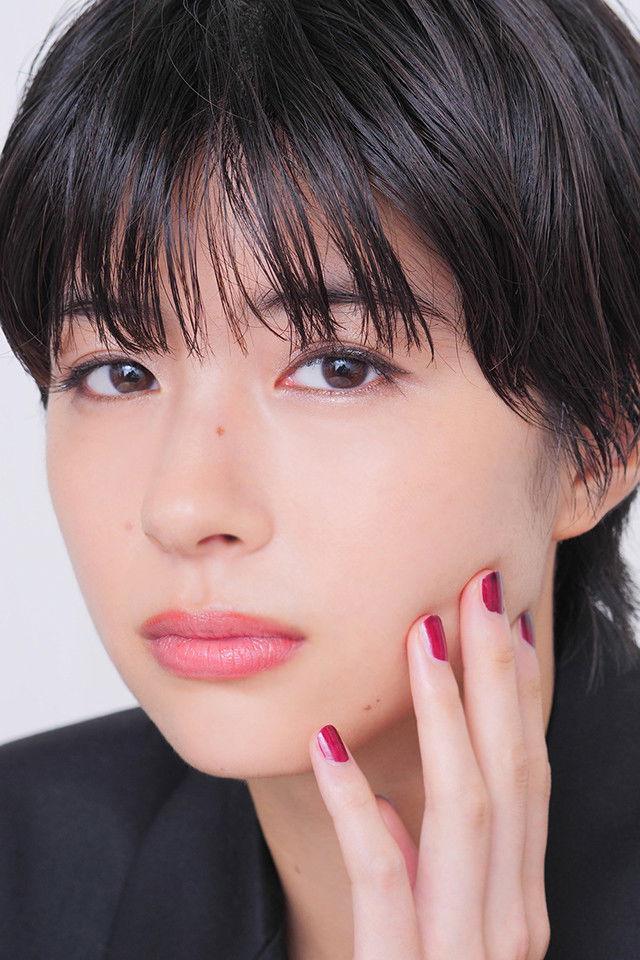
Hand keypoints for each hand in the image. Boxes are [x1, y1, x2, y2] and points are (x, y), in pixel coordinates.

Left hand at [309, 568, 551, 959]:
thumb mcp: (442, 928)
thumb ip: (439, 866)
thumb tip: (400, 790)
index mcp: (516, 904)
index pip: (527, 778)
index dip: (519, 695)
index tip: (503, 619)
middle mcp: (508, 923)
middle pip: (509, 775)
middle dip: (495, 676)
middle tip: (478, 589)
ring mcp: (466, 953)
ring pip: (466, 810)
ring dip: (443, 715)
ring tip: (419, 636)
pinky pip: (384, 880)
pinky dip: (358, 808)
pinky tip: (327, 747)